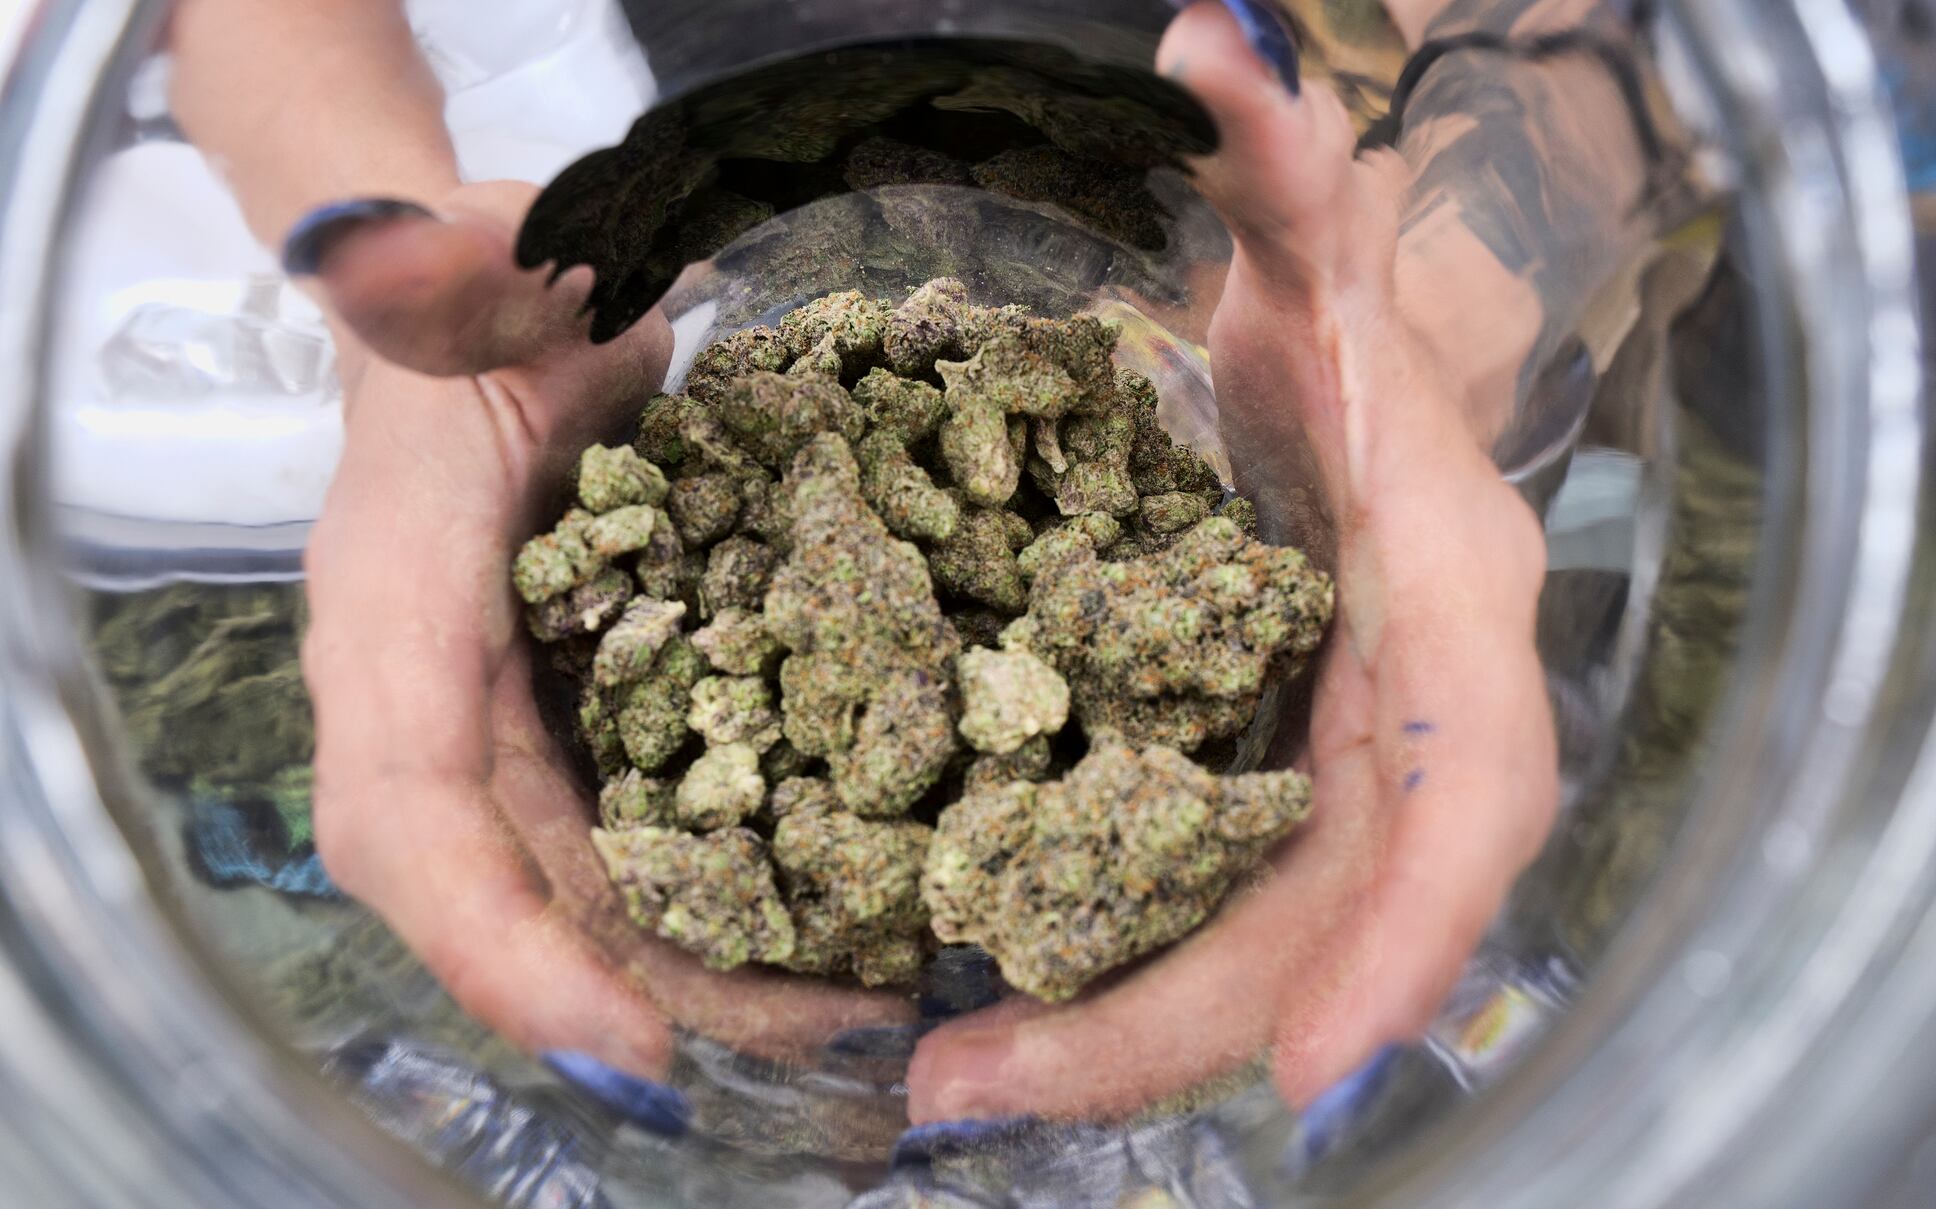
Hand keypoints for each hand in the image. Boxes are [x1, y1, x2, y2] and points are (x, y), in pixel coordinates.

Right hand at [294, 182, 916, 1080]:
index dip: (502, 935)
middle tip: (816, 1042)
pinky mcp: (585, 714)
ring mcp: (514, 716)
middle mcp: (441, 697)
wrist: (502, 308)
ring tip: (848, 1011)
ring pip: (589, 884)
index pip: (412, 809)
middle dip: (656, 986)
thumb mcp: (471, 271)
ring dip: (708, 962)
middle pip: (522, 891)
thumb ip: (440, 280)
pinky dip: (726, 891)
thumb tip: (392, 258)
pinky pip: (645, 832)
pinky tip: (833, 922)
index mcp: (394, 609)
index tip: (629, 1037)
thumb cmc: (477, 291)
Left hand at [904, 2, 1557, 1121]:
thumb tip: (1214, 42)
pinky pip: (1181, 911)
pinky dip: (1094, 975)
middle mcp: (1388, 713)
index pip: (1464, 791)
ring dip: (1106, 1033)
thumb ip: (1274, 160)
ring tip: (942, 1085)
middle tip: (973, 1093)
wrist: (1322, 378)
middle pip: (1321, 925)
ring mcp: (1311, 768)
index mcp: (1432, 597)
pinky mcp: (1236, 790)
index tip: (1315, 1062)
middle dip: (1168, 1025)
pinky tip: (971, 1016)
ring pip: (1241, 948)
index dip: (1407, 931)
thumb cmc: (1326, 314)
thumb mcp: (1300, 235)